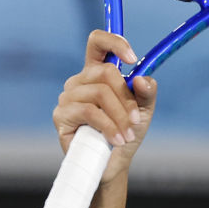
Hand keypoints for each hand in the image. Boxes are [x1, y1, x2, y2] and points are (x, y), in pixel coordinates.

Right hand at [53, 30, 157, 183]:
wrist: (112, 164)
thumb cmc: (125, 134)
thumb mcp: (142, 111)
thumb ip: (146, 92)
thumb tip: (142, 79)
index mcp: (97, 73)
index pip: (98, 43)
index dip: (114, 43)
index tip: (133, 59)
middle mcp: (80, 81)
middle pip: (105, 72)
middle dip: (126, 97)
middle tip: (136, 119)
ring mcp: (68, 97)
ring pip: (99, 93)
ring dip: (120, 116)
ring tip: (128, 135)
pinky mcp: (61, 115)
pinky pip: (89, 112)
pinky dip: (109, 126)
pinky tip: (117, 140)